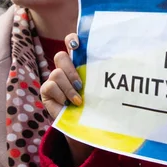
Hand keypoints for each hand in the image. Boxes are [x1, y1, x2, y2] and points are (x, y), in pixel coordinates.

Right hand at [41, 33, 93, 165]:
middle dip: (70, 69)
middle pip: (61, 56)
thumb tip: (120, 68)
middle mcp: (65, 69)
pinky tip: (67, 104)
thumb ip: (103, 77)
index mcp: (79, 63)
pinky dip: (61, 95)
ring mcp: (54, 79)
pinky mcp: (46, 91)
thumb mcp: (101, 89)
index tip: (77, 45)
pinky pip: (50, 86)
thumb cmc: (95, 105)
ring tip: (78, 100)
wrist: (84, 126)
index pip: (72, 43)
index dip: (73, 40)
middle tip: (81, 84)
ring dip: (69, 88)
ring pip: (56, 73)